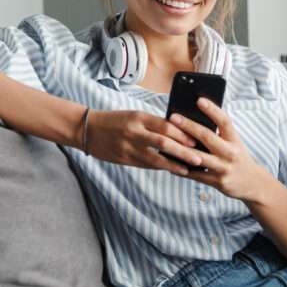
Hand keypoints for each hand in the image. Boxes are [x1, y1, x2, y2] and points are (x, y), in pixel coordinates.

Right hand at [85, 109, 202, 175]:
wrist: (88, 129)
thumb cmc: (116, 120)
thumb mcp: (134, 116)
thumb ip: (154, 124)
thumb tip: (178, 132)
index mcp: (139, 117)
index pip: (165, 125)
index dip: (182, 134)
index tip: (196, 140)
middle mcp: (134, 132)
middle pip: (163, 142)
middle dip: (183, 151)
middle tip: (199, 158)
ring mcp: (128, 147)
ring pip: (155, 158)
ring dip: (173, 165)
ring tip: (187, 169)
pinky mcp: (123, 159)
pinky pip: (145, 165)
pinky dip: (160, 167)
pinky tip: (171, 170)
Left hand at [169, 97, 269, 201]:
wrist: (253, 183)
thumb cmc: (238, 157)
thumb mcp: (234, 143)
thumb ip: (220, 133)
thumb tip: (196, 118)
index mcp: (234, 140)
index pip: (225, 121)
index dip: (212, 110)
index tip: (199, 100)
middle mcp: (230, 153)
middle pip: (208, 137)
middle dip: (189, 126)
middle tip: (173, 117)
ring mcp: (224, 168)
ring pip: (199, 157)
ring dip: (181, 148)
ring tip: (166, 140)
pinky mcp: (217, 182)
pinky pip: (196, 175)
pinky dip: (181, 169)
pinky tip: (169, 162)